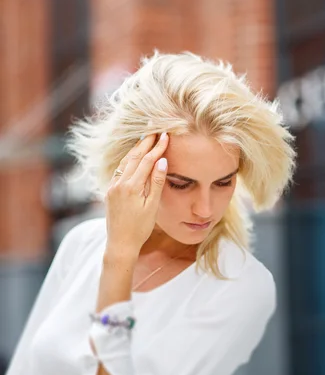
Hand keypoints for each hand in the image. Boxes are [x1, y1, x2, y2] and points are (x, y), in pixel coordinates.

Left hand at [105, 133, 168, 258]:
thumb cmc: (140, 228)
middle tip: (155, 131)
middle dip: (145, 144)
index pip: (146, 161)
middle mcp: (119, 184)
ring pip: (125, 162)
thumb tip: (162, 162)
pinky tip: (132, 157)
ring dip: (135, 150)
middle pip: (134, 157)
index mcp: (131, 187)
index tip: (165, 136)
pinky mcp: (109, 191)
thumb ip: (156, 183)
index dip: (157, 148)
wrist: (120, 243)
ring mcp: (112, 187)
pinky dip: (128, 161)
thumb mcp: (152, 207)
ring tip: (145, 140)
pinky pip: (120, 170)